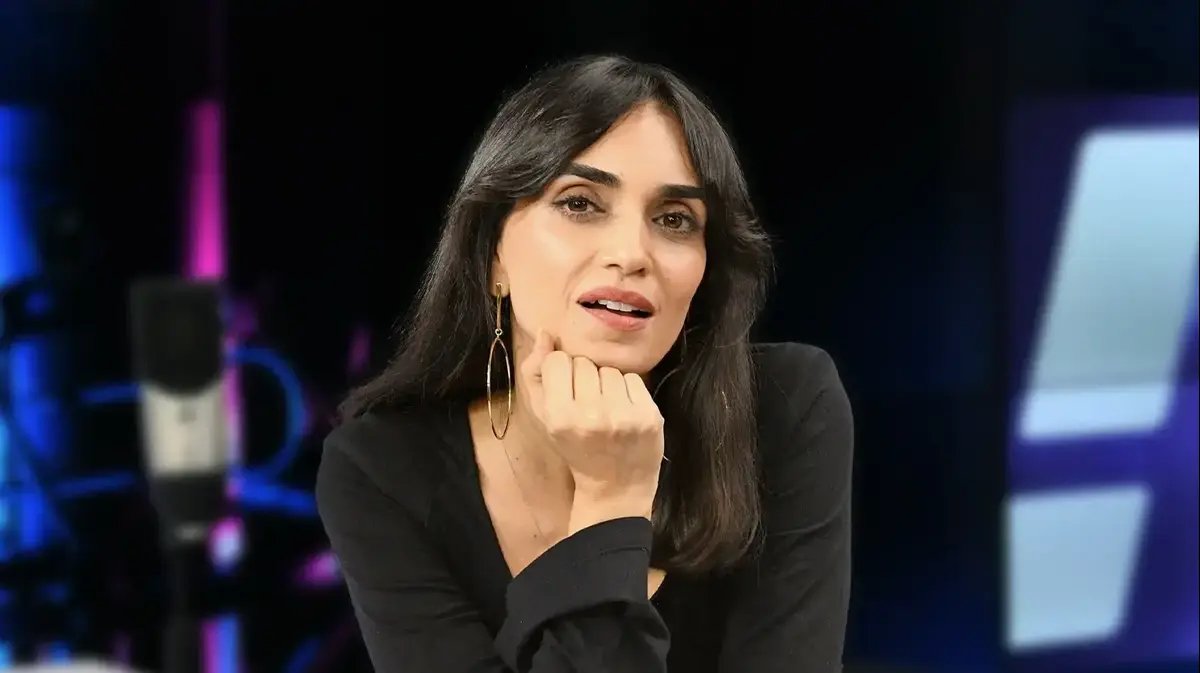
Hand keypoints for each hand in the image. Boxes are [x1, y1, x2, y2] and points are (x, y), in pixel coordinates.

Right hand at [521, 330, 664, 517]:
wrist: (615, 488)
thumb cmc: (577, 449)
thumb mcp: (546, 418)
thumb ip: (536, 374)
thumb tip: (545, 333)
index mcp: (560, 417)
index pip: (557, 360)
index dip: (561, 373)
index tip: (566, 393)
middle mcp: (592, 415)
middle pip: (585, 363)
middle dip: (585, 378)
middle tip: (588, 405)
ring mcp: (623, 415)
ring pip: (610, 369)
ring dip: (608, 384)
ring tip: (607, 408)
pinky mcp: (649, 415)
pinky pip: (633, 378)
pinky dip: (628, 391)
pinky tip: (624, 411)